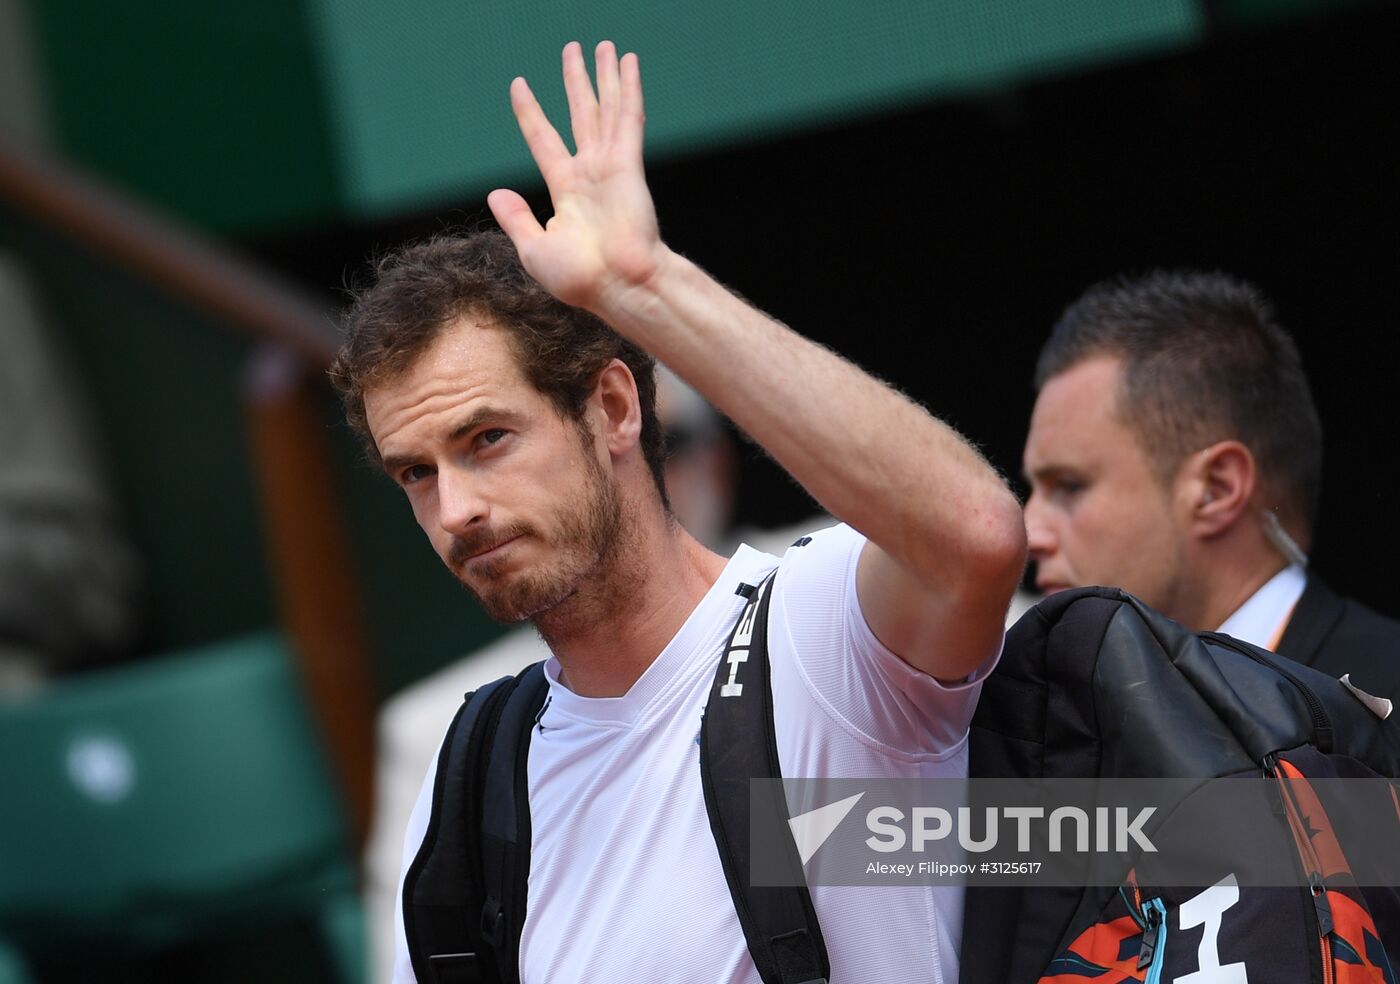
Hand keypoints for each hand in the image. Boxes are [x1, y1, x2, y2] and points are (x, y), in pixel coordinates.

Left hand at [488, 41, 664, 313]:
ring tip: (601, 45)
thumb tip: (495, 193)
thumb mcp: (534, 249)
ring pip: (605, 108)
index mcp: (567, 191)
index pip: (544, 139)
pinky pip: (627, 116)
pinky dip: (628, 87)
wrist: (618, 286)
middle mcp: (590, 172)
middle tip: (574, 50)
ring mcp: (611, 165)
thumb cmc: (580, 279)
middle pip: (581, 114)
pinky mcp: (628, 163)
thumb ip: (516, 219)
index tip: (519, 84)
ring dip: (605, 76)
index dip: (531, 112)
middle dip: (577, 81)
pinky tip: (628, 62)